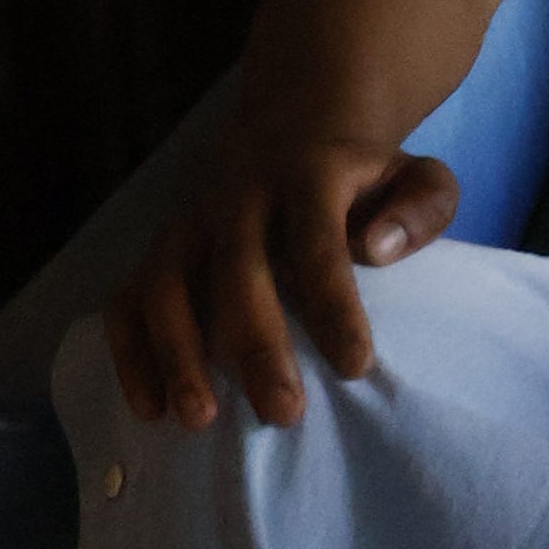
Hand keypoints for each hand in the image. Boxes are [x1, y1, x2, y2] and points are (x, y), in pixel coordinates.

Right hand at [103, 108, 459, 434]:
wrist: (293, 128)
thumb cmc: (365, 179)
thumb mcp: (417, 174)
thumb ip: (421, 205)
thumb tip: (377, 249)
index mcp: (308, 176)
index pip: (317, 243)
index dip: (333, 305)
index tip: (355, 367)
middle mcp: (238, 198)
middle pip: (237, 270)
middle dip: (257, 345)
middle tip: (283, 414)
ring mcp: (189, 225)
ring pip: (165, 285)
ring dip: (178, 354)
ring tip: (200, 419)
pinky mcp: (157, 253)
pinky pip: (126, 301)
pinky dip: (130, 355)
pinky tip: (150, 409)